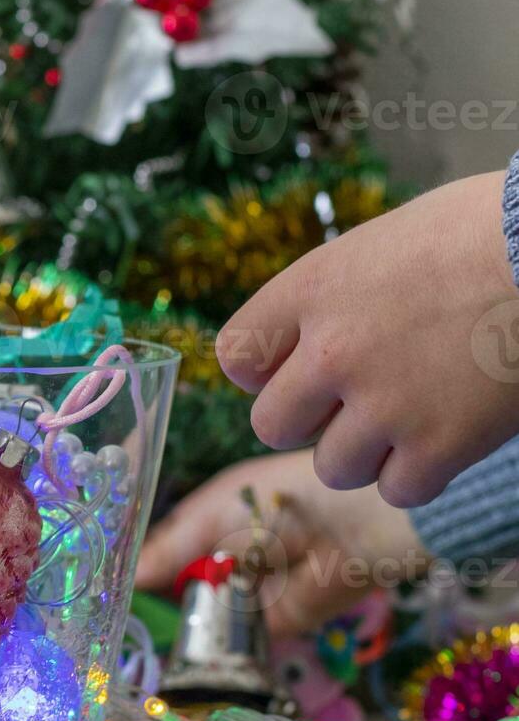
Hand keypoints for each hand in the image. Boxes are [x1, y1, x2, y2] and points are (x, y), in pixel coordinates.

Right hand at [135, 450, 424, 635]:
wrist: (357, 525)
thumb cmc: (280, 499)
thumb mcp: (213, 516)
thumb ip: (170, 549)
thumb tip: (126, 577)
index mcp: (208, 522)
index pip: (161, 551)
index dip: (134, 570)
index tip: (99, 591)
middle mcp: (225, 558)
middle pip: (177, 588)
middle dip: (150, 606)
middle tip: (113, 626)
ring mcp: (248, 594)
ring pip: (202, 618)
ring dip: (178, 631)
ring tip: (136, 645)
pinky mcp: (276, 625)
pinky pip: (236, 643)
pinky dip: (212, 651)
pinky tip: (176, 657)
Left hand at [217, 172, 518, 506]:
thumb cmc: (483, 231)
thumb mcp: (383, 244)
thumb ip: (335, 297)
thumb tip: (307, 344)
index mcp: (314, 289)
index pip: (237, 355)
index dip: (263, 370)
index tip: (295, 369)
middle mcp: (334, 349)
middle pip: (271, 425)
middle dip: (308, 422)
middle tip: (352, 405)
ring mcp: (386, 401)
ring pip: (333, 467)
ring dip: (365, 453)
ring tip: (408, 419)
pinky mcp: (442, 443)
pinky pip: (399, 489)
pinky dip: (420, 474)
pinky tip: (445, 438)